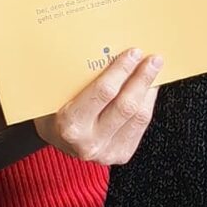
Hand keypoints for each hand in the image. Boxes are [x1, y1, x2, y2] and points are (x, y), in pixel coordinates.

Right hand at [36, 48, 160, 165]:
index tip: (134, 54)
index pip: (104, 93)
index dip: (122, 71)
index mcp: (69, 124)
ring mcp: (106, 152)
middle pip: (126, 105)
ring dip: (149, 90)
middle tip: (152, 60)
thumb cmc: (53, 111)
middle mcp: (88, 142)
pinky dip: (148, 104)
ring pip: (139, 116)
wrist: (55, 140)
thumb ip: (78, 78)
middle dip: (142, 79)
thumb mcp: (56, 95)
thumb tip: (108, 51)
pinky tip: (148, 89)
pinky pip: (140, 125)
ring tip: (153, 70)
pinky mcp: (120, 154)